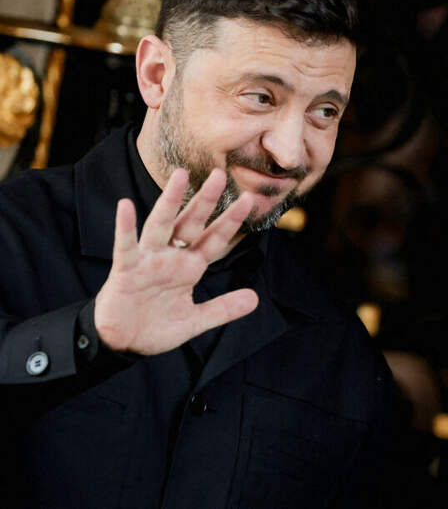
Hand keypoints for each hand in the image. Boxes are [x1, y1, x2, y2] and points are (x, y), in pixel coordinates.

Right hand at [94, 167, 257, 354]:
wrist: (123, 343)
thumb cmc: (155, 327)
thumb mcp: (195, 320)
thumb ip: (222, 308)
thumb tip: (254, 299)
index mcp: (190, 268)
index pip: (215, 239)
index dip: (231, 220)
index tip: (249, 199)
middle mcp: (171, 258)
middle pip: (191, 223)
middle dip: (206, 200)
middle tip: (221, 174)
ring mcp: (148, 261)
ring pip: (161, 225)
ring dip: (170, 200)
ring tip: (181, 176)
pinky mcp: (126, 270)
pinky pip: (126, 246)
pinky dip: (125, 227)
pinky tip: (126, 206)